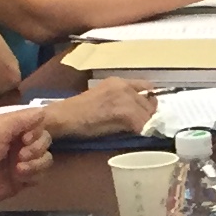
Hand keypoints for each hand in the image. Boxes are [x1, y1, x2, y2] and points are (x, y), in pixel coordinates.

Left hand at [0, 107, 51, 204]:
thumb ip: (20, 120)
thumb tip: (43, 111)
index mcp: (14, 130)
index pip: (39, 126)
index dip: (37, 132)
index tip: (26, 138)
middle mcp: (21, 145)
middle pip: (45, 143)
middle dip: (37, 149)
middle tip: (21, 155)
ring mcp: (23, 163)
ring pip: (46, 160)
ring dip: (36, 164)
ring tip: (18, 169)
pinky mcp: (23, 180)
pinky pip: (41, 176)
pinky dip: (33, 175)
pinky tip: (18, 177)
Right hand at [41, 77, 155, 140]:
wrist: (65, 117)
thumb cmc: (80, 113)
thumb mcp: (105, 100)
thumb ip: (123, 101)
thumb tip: (141, 112)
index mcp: (119, 81)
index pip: (147, 87)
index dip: (149, 101)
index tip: (148, 113)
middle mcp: (124, 86)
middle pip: (150, 102)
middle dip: (149, 115)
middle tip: (144, 126)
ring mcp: (124, 97)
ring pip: (148, 114)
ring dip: (146, 125)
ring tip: (138, 131)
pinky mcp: (122, 111)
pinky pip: (141, 123)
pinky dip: (141, 131)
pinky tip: (134, 134)